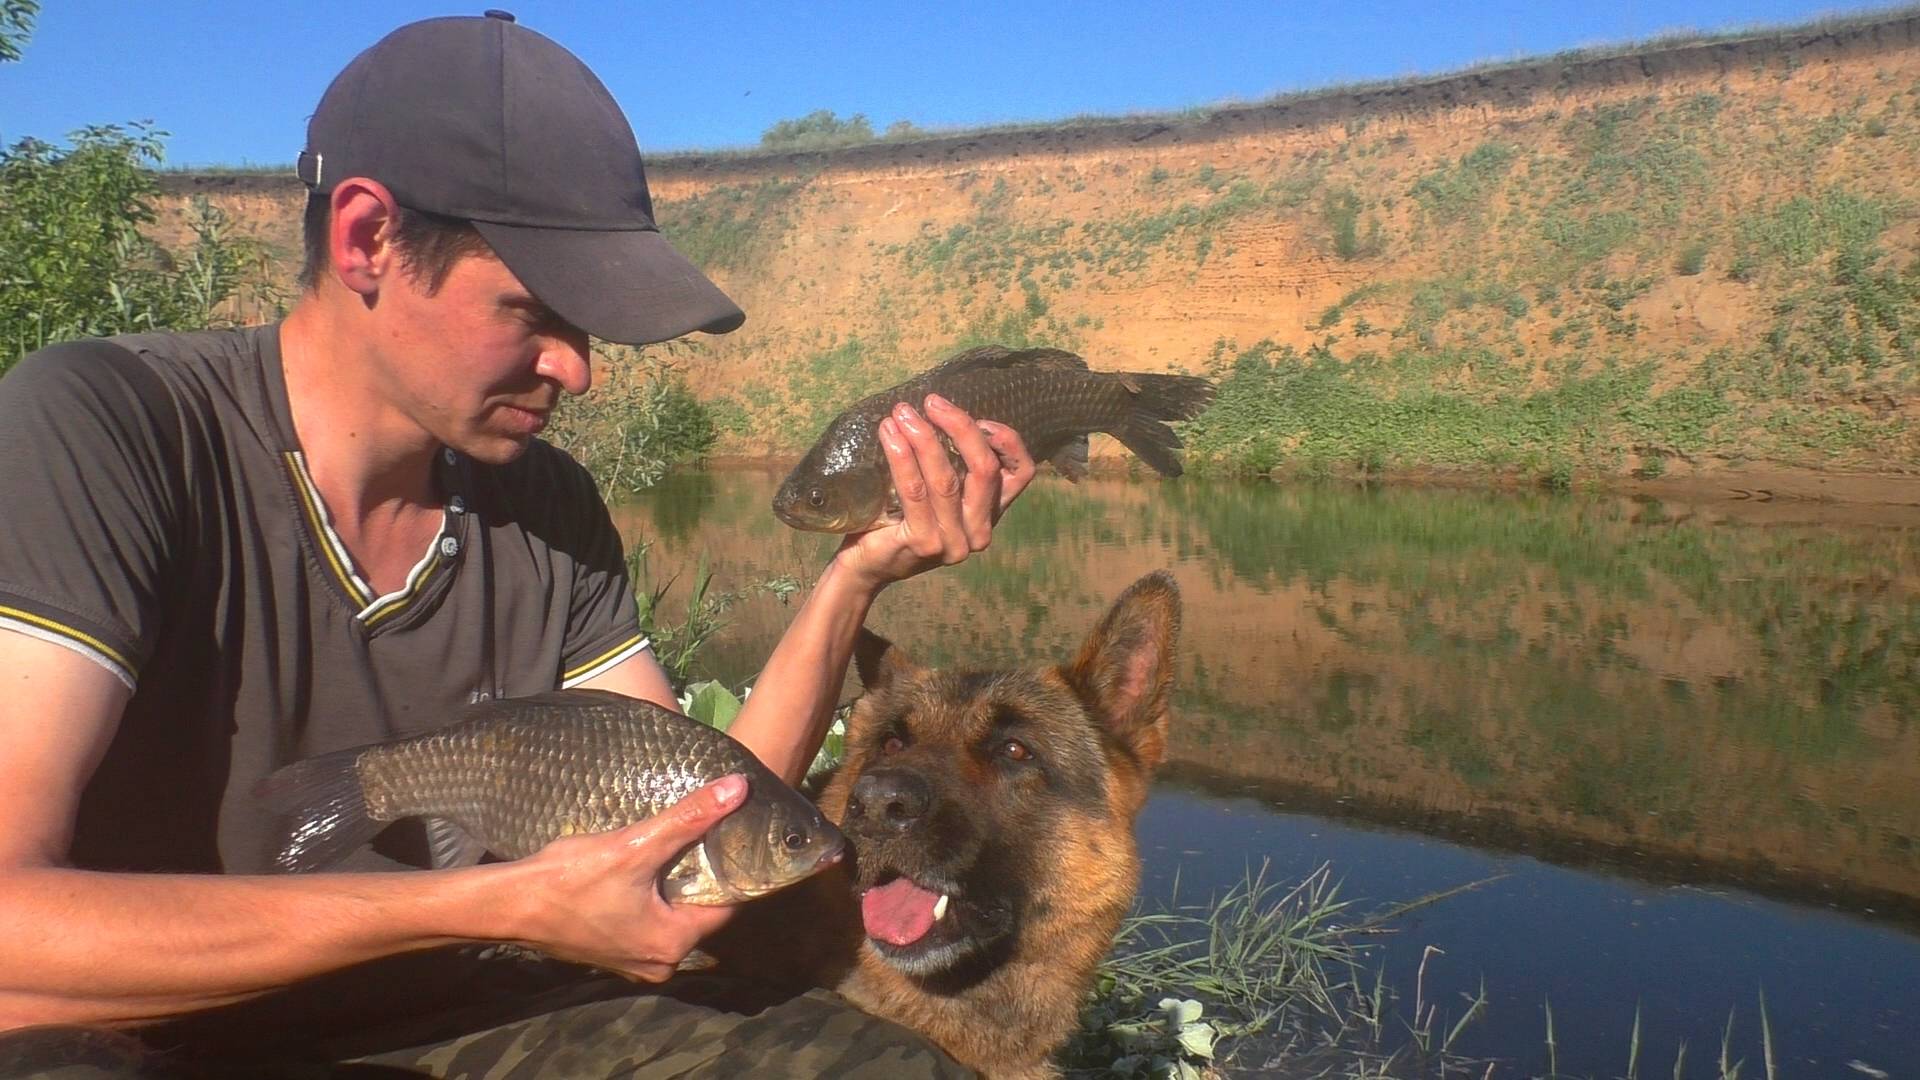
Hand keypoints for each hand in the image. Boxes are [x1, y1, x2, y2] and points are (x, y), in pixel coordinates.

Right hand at [505, 775, 746, 981]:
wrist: (510, 904)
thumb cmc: (571, 879)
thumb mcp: (636, 844)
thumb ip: (689, 818)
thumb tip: (737, 789)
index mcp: (673, 944)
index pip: (725, 906)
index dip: (728, 871)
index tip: (727, 840)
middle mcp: (659, 963)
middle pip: (698, 912)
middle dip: (699, 877)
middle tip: (699, 839)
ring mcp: (632, 962)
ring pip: (670, 916)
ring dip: (671, 887)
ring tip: (672, 848)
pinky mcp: (611, 953)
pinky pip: (646, 922)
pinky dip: (648, 899)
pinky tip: (640, 870)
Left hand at [833, 394, 1035, 591]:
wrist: (866, 566)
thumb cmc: (898, 519)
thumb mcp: (936, 493)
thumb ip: (952, 465)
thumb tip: (945, 409)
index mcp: (990, 515)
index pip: (1020, 473)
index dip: (1008, 440)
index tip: (980, 416)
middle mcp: (979, 532)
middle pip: (984, 469)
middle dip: (960, 427)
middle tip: (931, 402)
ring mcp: (953, 542)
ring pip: (947, 478)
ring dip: (923, 437)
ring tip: (902, 413)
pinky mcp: (924, 544)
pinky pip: (915, 491)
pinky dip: (901, 457)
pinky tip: (889, 435)